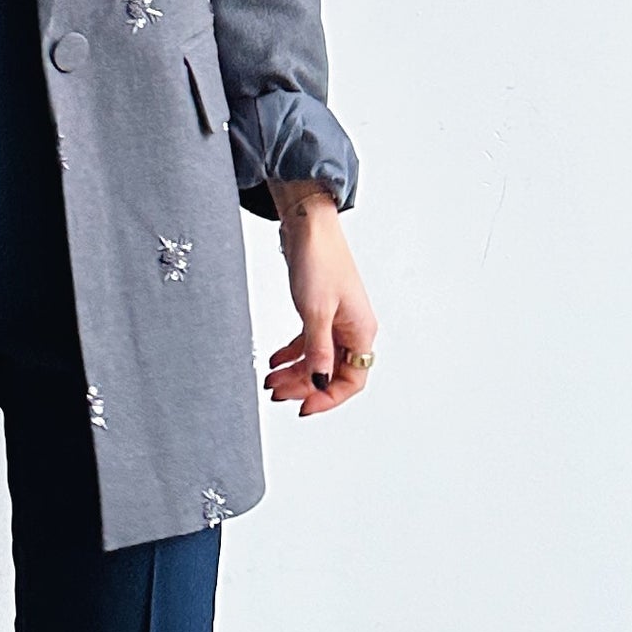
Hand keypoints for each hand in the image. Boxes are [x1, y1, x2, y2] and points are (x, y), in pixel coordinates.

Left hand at [263, 191, 376, 416]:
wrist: (308, 225)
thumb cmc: (319, 259)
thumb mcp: (315, 312)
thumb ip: (317, 351)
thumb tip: (320, 382)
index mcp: (360, 331)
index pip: (352, 380)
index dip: (328, 397)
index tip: (303, 407)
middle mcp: (352, 328)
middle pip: (332, 372)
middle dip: (304, 386)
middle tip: (277, 393)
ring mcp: (336, 320)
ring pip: (317, 359)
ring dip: (295, 372)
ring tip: (270, 381)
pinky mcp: (320, 310)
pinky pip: (308, 342)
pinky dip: (291, 354)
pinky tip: (274, 361)